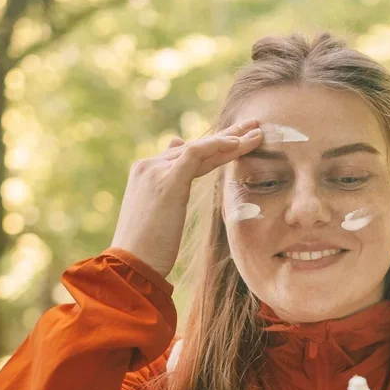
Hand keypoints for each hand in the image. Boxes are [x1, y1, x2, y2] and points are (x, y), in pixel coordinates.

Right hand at [111, 118, 263, 276]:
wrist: (131, 264)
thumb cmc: (146, 248)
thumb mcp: (158, 215)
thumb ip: (168, 191)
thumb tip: (179, 176)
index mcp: (146, 173)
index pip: (186, 153)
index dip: (214, 147)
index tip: (237, 142)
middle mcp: (149, 165)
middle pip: (195, 146)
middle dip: (227, 136)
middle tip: (254, 125)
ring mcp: (155, 170)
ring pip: (200, 147)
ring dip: (232, 139)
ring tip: (258, 133)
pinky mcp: (167, 180)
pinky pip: (197, 153)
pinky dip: (218, 146)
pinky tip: (238, 144)